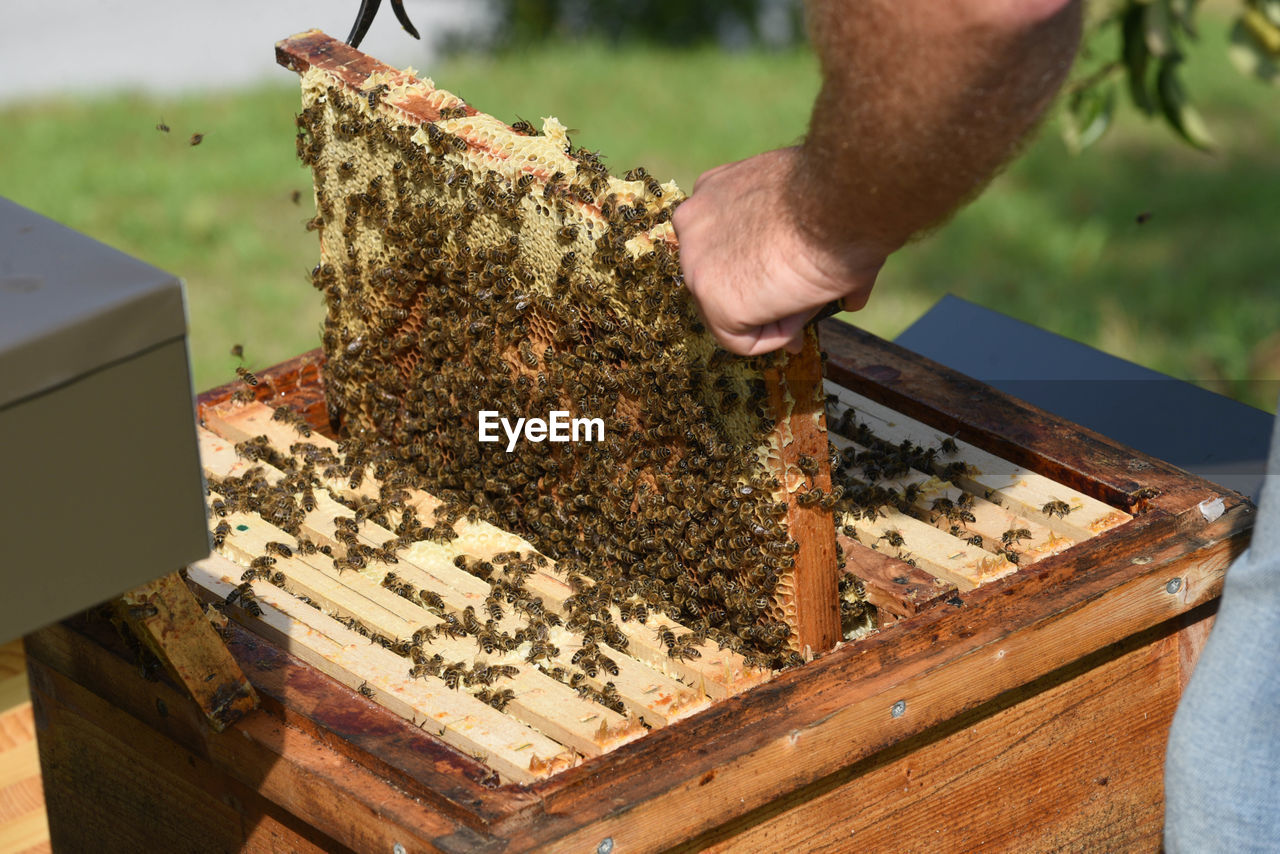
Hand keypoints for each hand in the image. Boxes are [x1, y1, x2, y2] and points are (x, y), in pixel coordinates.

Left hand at [672, 147, 888, 355]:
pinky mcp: (714, 300)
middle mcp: (693, 223)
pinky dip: (775, 337)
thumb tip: (844, 294)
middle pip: (722, 279)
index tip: (785, 287)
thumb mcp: (806, 209)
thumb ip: (802, 244)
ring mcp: (696, 264)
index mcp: (713, 192)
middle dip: (760, 299)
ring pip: (730, 312)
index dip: (757, 272)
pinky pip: (740, 340)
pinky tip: (801, 310)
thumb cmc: (836, 198)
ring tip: (811, 298)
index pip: (722, 247)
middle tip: (800, 308)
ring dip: (774, 315)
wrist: (841, 202)